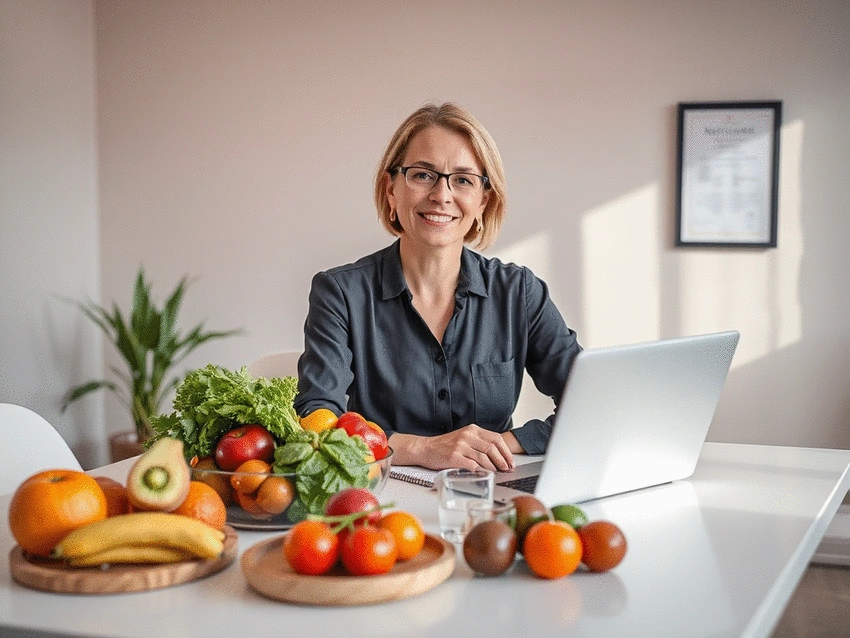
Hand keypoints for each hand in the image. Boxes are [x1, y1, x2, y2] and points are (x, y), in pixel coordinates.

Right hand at [391, 425, 515, 471]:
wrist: (425, 448)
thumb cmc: (445, 446)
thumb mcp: (464, 438)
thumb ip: (479, 442)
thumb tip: (499, 456)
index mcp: (472, 429)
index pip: (496, 438)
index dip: (506, 451)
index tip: (511, 461)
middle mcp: (467, 435)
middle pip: (493, 448)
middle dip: (503, 461)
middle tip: (507, 470)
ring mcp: (460, 446)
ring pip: (484, 457)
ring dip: (493, 467)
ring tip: (497, 473)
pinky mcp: (454, 457)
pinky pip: (473, 465)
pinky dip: (481, 471)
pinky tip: (483, 475)